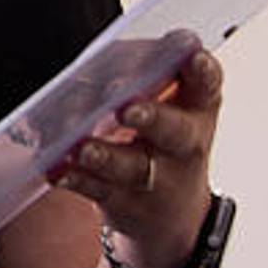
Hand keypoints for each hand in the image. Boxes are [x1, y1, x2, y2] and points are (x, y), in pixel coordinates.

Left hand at [47, 38, 225, 267]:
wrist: (171, 212)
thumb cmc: (163, 137)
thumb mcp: (173, 105)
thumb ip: (142, 76)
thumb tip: (90, 66)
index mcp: (198, 109)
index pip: (208, 85)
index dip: (203, 71)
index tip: (192, 55)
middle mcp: (183, 145)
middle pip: (174, 131)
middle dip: (153, 118)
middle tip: (128, 109)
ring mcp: (157, 178)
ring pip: (132, 167)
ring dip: (105, 155)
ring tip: (84, 147)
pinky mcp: (125, 201)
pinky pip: (98, 190)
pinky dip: (76, 178)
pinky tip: (59, 168)